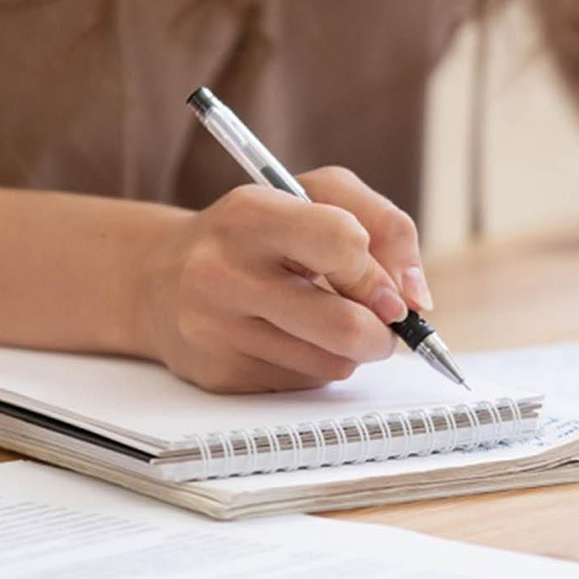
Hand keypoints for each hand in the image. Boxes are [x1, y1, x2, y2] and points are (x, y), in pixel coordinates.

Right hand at [133, 166, 434, 392]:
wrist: (161, 276)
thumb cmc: (260, 232)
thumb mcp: (318, 195)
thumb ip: (384, 226)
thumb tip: (417, 300)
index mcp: (251, 214)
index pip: (343, 243)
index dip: (379, 273)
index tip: (389, 288)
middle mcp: (223, 272)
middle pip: (345, 325)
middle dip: (383, 332)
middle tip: (385, 323)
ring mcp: (215, 328)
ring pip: (332, 363)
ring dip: (352, 349)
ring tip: (328, 321)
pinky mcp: (218, 374)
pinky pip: (303, 383)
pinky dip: (318, 365)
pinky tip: (293, 339)